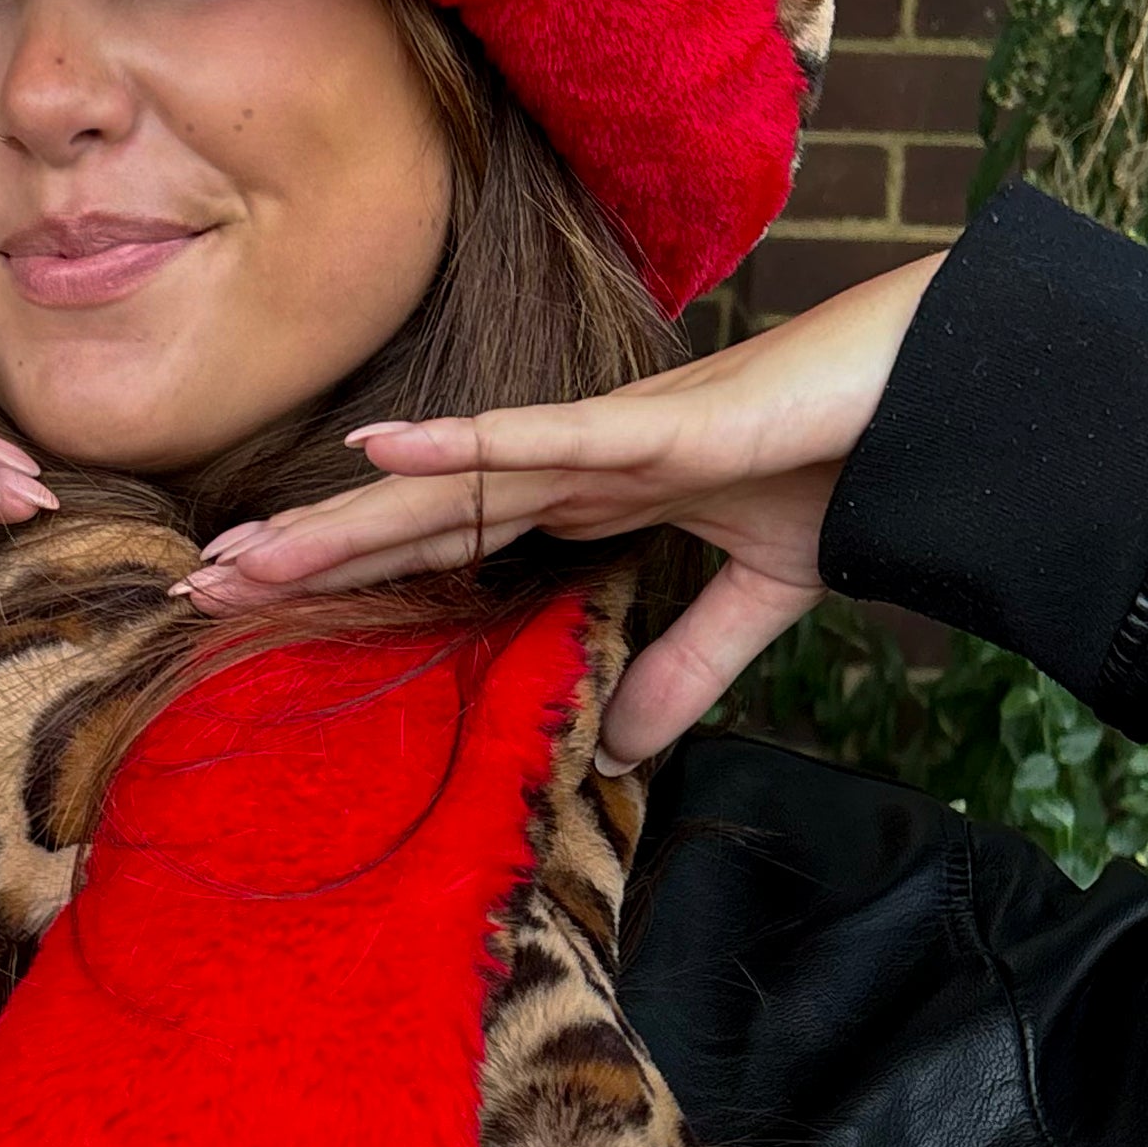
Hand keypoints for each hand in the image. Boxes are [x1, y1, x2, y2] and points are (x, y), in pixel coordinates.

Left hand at [175, 253, 943, 765]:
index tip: (256, 599)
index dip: (353, 566)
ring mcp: (616, 438)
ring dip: (346, 515)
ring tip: (243, 546)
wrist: (951, 394)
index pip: (446, 537)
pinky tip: (379, 450)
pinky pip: (547, 438)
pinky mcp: (665, 428)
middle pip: (416, 513)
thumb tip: (623, 752)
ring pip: (450, 481)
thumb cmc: (857, 463)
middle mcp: (580, 460)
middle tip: (196, 586)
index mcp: (596, 494)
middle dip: (309, 551)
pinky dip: (463, 446)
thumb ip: (688, 667)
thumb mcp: (760, 595)